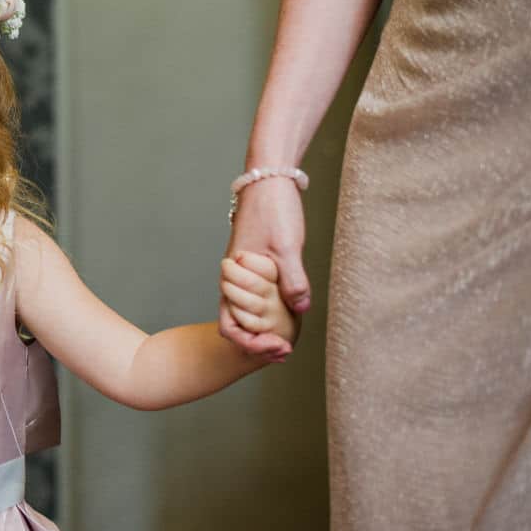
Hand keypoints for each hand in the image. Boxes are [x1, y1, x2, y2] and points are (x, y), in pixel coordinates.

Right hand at [220, 176, 308, 351]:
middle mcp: (236, 278)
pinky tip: (293, 311)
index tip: (277, 349)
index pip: (230, 324)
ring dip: (265, 328)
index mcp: (235, 277)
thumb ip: (292, 280)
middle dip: (259, 342)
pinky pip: (260, 295)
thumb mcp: (288, 247)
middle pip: (239, 322)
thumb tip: (300, 311)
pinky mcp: (258, 264)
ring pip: (249, 309)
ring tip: (289, 338)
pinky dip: (272, 309)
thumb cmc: (274, 209)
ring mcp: (246, 272)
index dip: (250, 344)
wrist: (269, 179)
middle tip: (286, 351)